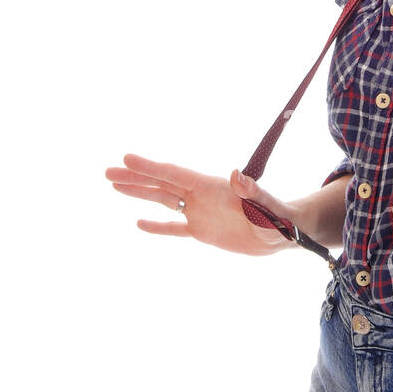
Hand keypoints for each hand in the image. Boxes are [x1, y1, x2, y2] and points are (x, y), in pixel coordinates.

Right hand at [104, 152, 302, 255]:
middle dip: (135, 177)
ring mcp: (200, 213)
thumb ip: (251, 190)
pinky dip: (158, 226)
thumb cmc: (278, 217)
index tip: (127, 158)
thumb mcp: (265, 204)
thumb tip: (235, 174)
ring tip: (114, 186)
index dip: (150, 168)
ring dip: (139, 194)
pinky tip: (139, 223)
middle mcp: (201, 196)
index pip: (175, 175)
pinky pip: (175, 228)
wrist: (285, 233)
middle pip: (161, 185)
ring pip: (163, 201)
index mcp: (211, 187)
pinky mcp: (203, 230)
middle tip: (108, 172)